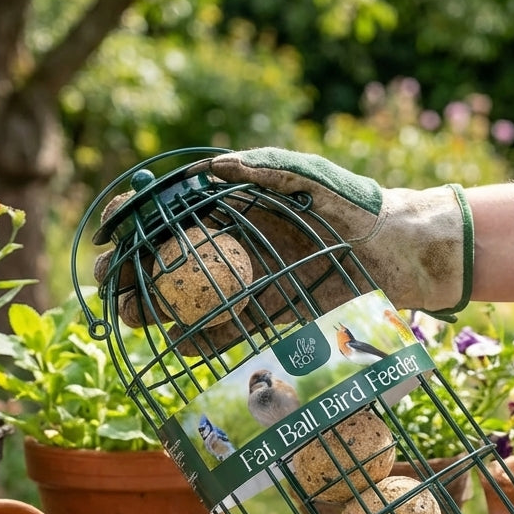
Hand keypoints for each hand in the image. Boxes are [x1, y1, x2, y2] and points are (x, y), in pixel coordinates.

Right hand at [92, 149, 473, 341]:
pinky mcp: (272, 314)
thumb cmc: (361, 205)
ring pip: (192, 298)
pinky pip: (229, 329)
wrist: (404, 253)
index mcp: (238, 206)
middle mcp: (237, 245)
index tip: (110, 232)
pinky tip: (177, 345)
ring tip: (132, 321)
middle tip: (109, 288)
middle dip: (134, 272)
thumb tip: (208, 168)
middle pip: (172, 259)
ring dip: (157, 310)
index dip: (137, 220)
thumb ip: (266, 171)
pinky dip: (202, 339)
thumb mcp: (314, 179)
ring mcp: (251, 281)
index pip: (174, 211)